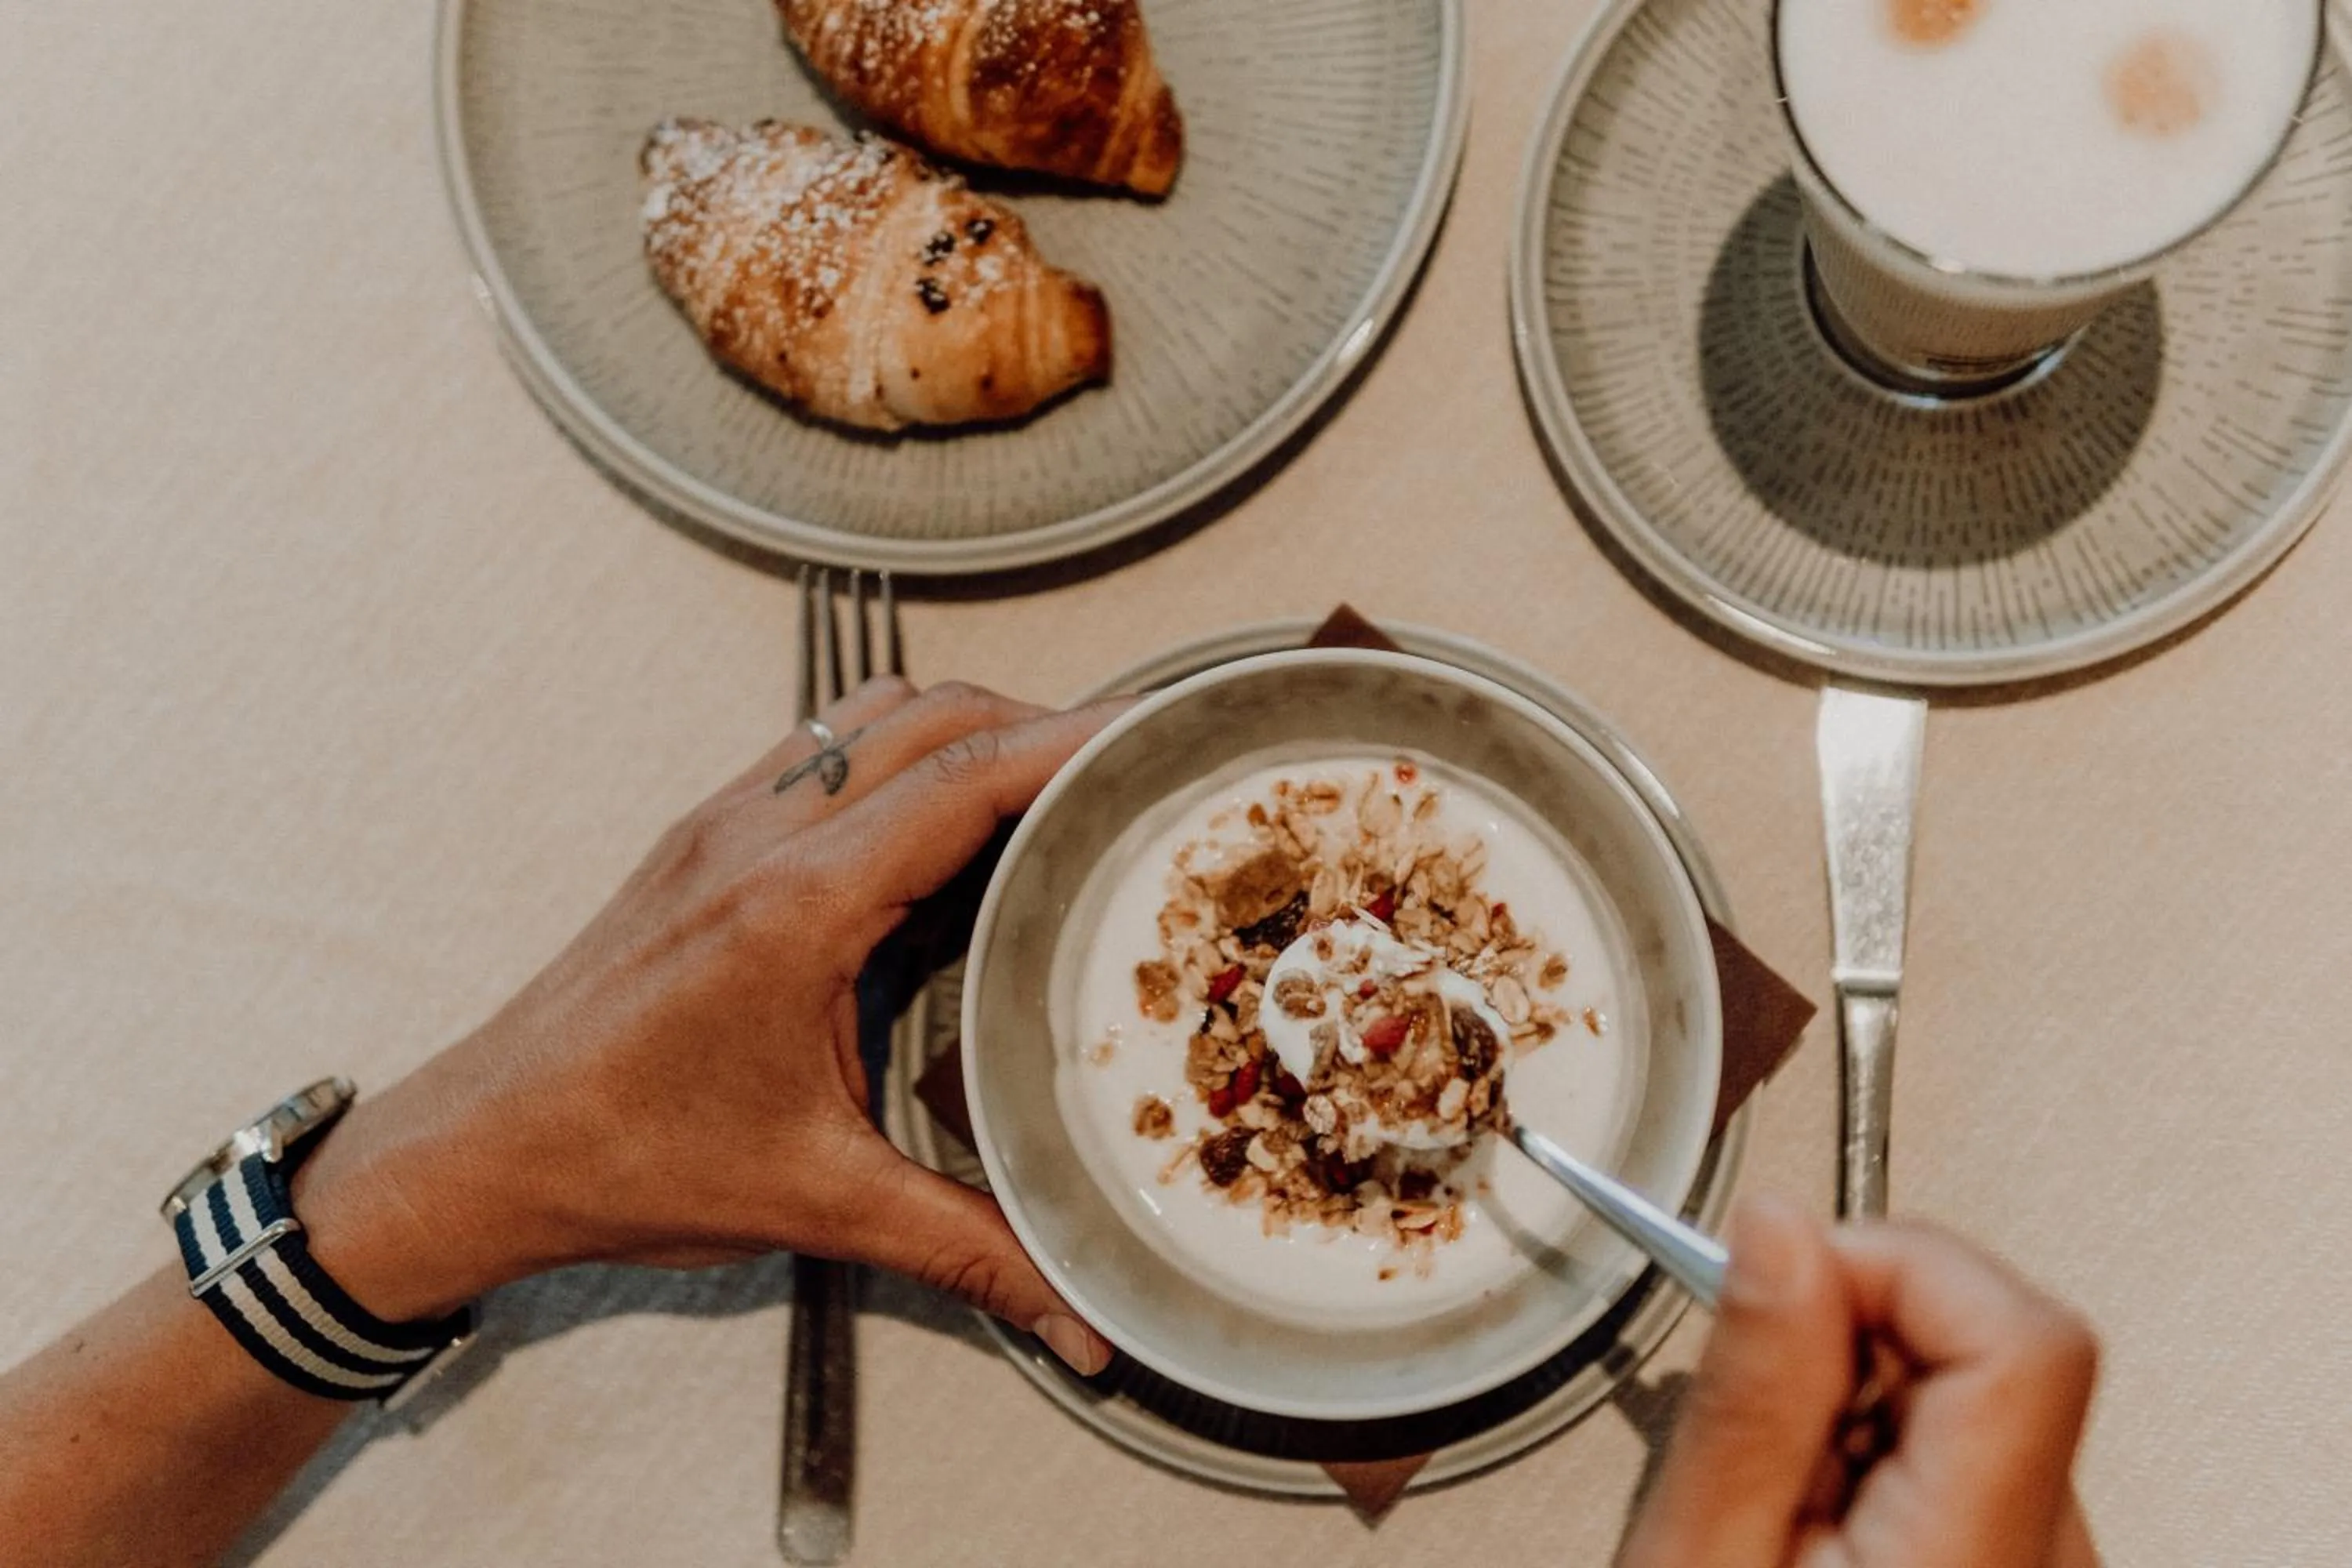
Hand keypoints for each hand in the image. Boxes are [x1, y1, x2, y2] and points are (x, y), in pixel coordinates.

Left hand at [289, 678, 1120, 1373]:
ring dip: (964, 727)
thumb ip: (967, 1249)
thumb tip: (1077, 1317)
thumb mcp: (817, 1201)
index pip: (960, 779)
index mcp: (795, 906)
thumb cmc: (620, 1159)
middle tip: (1122, 762)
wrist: (479, 1148)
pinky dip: (898, 755)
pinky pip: (819, 754)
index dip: (1067, 744)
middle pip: (929, 717)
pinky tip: (936, 821)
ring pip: (868, 719)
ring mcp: (722, 828)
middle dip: (1037, 723)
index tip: (1145, 733)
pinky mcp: (700, 843)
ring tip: (1045, 780)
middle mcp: (757, 840)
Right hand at [1619, 1198, 2101, 1567]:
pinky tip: (1821, 1522)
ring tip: (1783, 1494)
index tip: (1788, 1288)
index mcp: (1973, 1567)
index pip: (2024, 1337)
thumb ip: (1752, 1397)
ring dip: (1868, 1402)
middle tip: (1759, 1422)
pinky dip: (1888, 1456)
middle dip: (1859, 1339)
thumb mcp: (1692, 1563)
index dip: (1898, 1268)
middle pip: (2002, 1351)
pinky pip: (1982, 1464)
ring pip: (1985, 1403)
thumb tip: (1781, 1232)